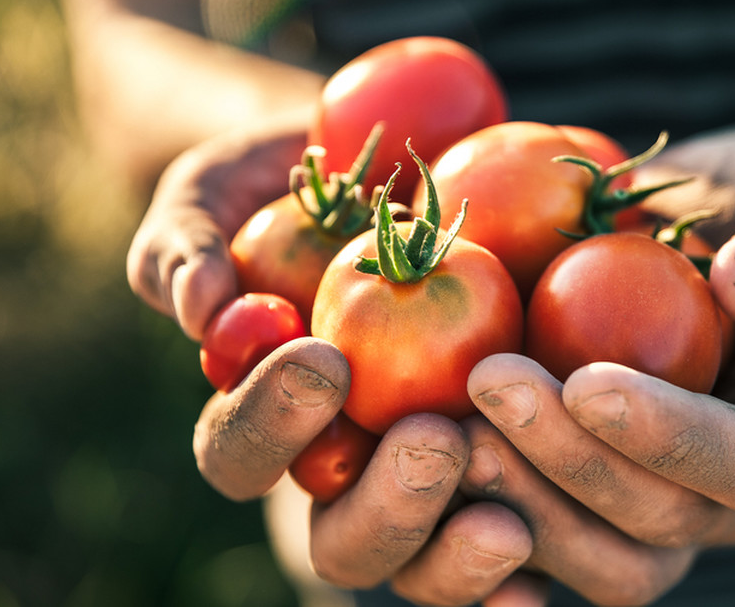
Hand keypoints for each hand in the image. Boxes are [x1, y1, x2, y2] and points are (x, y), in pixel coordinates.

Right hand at [125, 120, 540, 603]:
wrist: (399, 168)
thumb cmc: (295, 184)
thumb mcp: (224, 191)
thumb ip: (186, 242)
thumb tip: (195, 309)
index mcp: (265, 417)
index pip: (240, 453)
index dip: (271, 423)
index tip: (324, 360)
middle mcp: (345, 466)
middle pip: (341, 539)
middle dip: (386, 506)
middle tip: (433, 443)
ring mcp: (426, 479)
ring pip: (426, 562)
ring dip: (459, 551)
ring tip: (508, 519)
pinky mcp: (506, 472)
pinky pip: (511, 537)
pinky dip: (522, 566)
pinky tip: (548, 561)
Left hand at [445, 128, 734, 603]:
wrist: (732, 219)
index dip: (671, 439)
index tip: (587, 380)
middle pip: (663, 526)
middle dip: (570, 466)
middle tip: (486, 386)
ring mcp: (672, 502)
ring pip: (601, 559)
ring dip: (517, 502)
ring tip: (442, 424)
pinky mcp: (603, 490)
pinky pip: (545, 536)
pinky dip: (485, 506)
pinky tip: (425, 445)